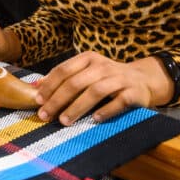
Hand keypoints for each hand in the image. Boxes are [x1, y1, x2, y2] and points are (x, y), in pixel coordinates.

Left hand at [33, 52, 174, 124]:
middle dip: (58, 100)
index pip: (64, 70)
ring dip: (77, 107)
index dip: (49, 86)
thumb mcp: (85, 73)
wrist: (143, 80)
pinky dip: (106, 110)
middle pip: (76, 82)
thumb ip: (63, 78)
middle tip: (45, 116)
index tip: (38, 102)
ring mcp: (119, 79)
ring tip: (64, 121)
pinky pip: (119, 102)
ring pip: (95, 92)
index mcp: (88, 59)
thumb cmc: (107, 79)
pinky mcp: (134, 92)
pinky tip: (95, 119)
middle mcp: (103, 66)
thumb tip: (36, 87)